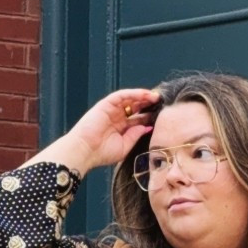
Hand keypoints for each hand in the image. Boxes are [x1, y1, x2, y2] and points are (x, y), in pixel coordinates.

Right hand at [33, 88, 160, 176]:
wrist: (85, 151)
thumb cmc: (101, 153)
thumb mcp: (125, 146)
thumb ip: (136, 135)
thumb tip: (148, 126)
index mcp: (121, 128)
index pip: (138, 118)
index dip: (149, 115)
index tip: (162, 114)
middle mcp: (117, 118)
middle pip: (135, 107)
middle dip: (148, 104)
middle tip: (161, 102)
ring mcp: (111, 110)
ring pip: (130, 99)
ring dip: (143, 96)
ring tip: (155, 97)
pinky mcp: (105, 104)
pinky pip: (121, 95)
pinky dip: (133, 93)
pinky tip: (144, 94)